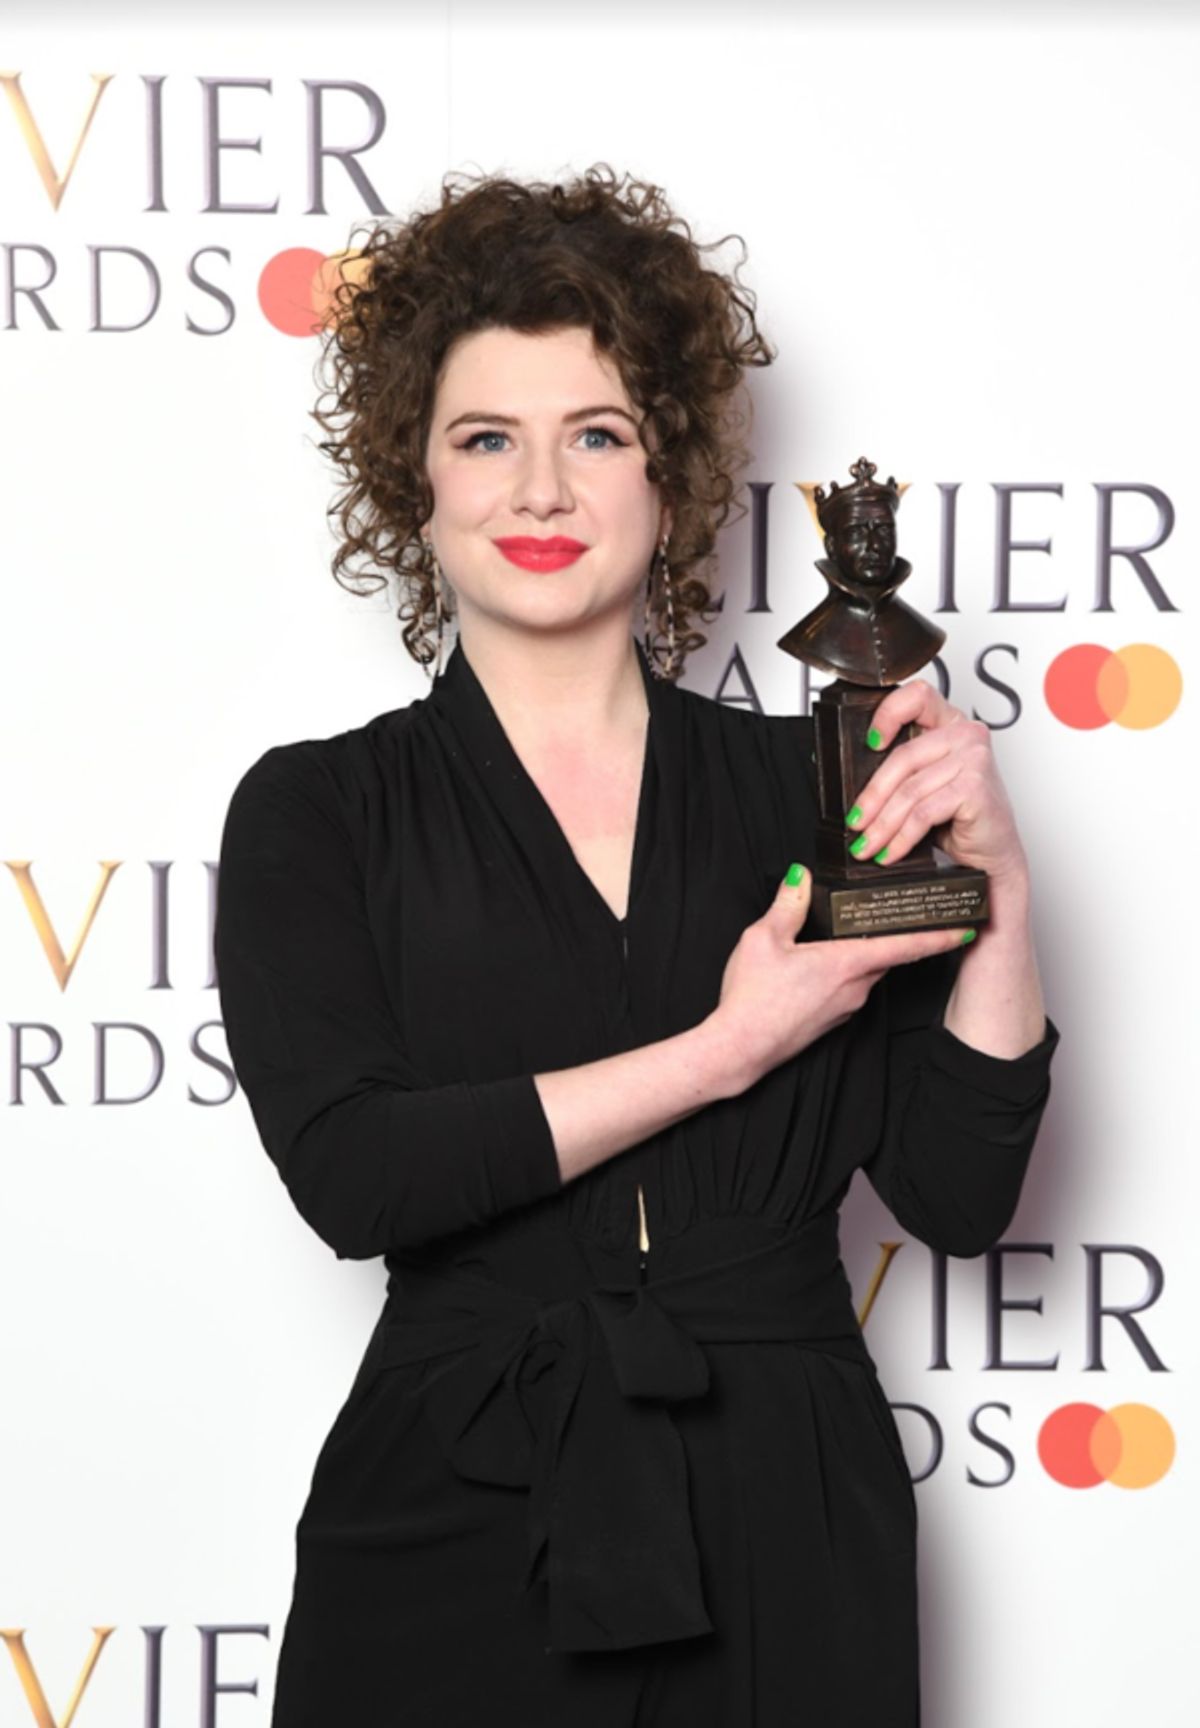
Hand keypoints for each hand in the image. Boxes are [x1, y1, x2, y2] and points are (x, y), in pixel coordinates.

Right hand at [709, 865, 972, 1090]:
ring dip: (866, 954)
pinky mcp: (833, 1019)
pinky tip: (823, 964)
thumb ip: (788, 905)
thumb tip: (800, 877)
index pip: (904, 945)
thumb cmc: (752, 998)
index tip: (965, 926)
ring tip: (850, 934)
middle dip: (896, 935)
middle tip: (902, 913)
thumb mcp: (763, 939)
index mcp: (846, 964)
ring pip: (868, 971)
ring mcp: (846, 1007)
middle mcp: (855, 988)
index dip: (937, 935)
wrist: (740, 1048)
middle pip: (887, 955)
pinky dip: (848, 971)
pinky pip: (851, 987)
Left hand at [850, 680, 1029, 886]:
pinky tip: (891, 851)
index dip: (888, 713)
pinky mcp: (974, 788)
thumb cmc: (962, 816)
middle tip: (856, 822)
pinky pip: (923, 813)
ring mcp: (974, 759)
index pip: (917, 697)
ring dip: (882, 825)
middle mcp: (966, 735)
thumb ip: (902, 770)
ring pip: (909, 790)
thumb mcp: (927, 784)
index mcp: (951, 723)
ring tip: (869, 844)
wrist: (993, 850)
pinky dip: (901, 837)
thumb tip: (854, 783)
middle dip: (871, 797)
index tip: (869, 742)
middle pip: (903, 757)